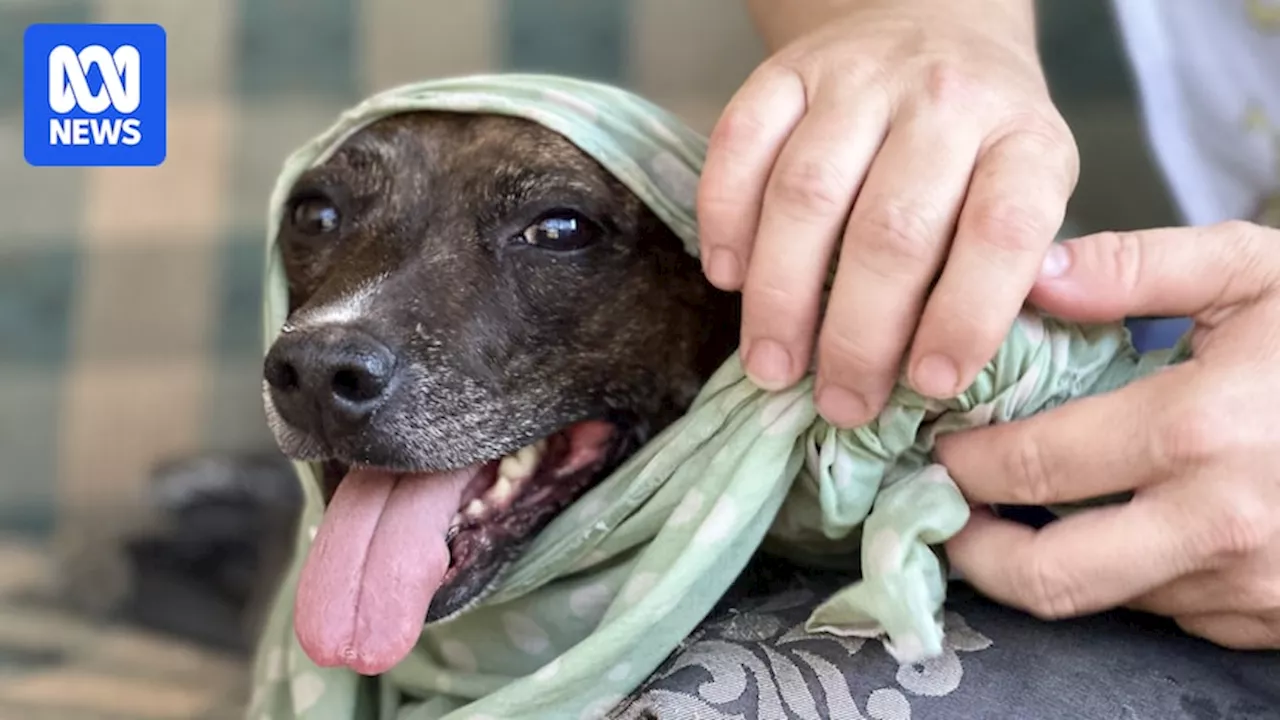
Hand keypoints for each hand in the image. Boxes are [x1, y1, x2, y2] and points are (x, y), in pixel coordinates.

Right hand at [699, 0, 1077, 426]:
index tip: (930, 385)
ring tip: (773, 366)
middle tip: (840, 403)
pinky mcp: (786, 71)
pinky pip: (739, 142)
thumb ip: (1006, 269)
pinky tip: (726, 276)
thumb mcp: (1028, 194)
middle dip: (859, 334)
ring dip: (782, 295)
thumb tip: (945, 374)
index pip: (1003, 230)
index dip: (967, 316)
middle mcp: (945, 100)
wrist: (934, 29)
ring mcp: (859, 78)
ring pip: (807, 193)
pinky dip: (725, 218)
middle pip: (893, 228)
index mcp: (1024, 140)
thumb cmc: (981, 145)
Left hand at [935, 223, 1279, 648]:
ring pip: (1105, 596)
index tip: (937, 446)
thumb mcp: (1259, 273)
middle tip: (945, 511)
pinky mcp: (1272, 622)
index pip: (1031, 463)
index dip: (963, 460)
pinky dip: (1127, 572)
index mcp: (1201, 430)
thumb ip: (1140, 266)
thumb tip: (1036, 276)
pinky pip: (1168, 608)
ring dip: (1048, 560)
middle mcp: (1220, 525)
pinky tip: (1123, 524)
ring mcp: (1251, 586)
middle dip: (975, 548)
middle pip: (1047, 575)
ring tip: (1019, 513)